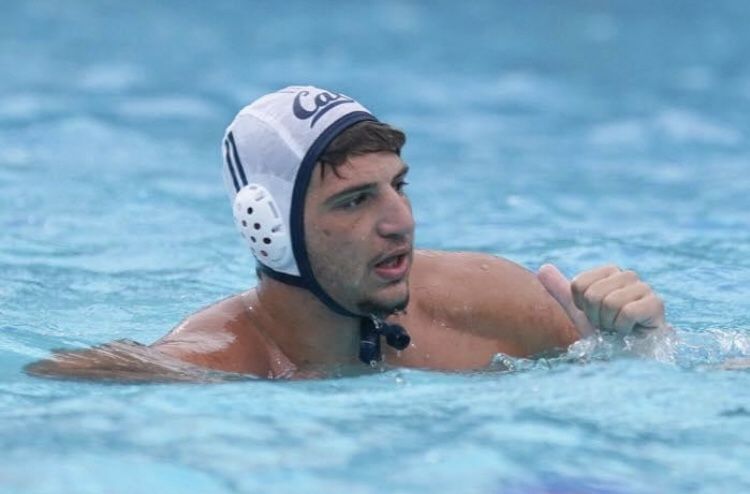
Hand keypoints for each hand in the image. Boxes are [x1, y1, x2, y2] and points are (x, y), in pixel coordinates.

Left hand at [537, 263, 665, 335]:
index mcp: (609, 271)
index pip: (579, 285)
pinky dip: (622, 328)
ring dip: (610, 324)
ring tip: (618, 328)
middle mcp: (628, 275)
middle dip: (595, 317)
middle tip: (607, 324)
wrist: (628, 356)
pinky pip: (627, 312)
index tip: (593, 315)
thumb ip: (561, 290)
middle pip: (593, 294)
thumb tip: (542, 268)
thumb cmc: (605, 333)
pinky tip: (630, 331)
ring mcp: (644, 288)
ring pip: (610, 302)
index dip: (582, 307)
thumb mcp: (579, 311)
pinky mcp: (656, 304)